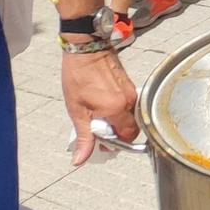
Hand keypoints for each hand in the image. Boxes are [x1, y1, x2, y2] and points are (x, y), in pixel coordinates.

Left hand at [61, 48, 139, 164]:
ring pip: (132, 118)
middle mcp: (129, 102)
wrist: (85, 49)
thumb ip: (83, 136)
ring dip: (120, 123)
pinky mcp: (131, 86)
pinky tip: (106, 107)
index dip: (114, 143)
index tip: (101, 141)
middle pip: (132, 129)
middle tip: (102, 132)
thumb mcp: (76, 109)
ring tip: (102, 118)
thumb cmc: (78, 76)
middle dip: (119, 135)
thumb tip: (80, 159)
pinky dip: (121, 112)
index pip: (125, 137)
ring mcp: (132, 92)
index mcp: (116, 109)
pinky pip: (131, 106)